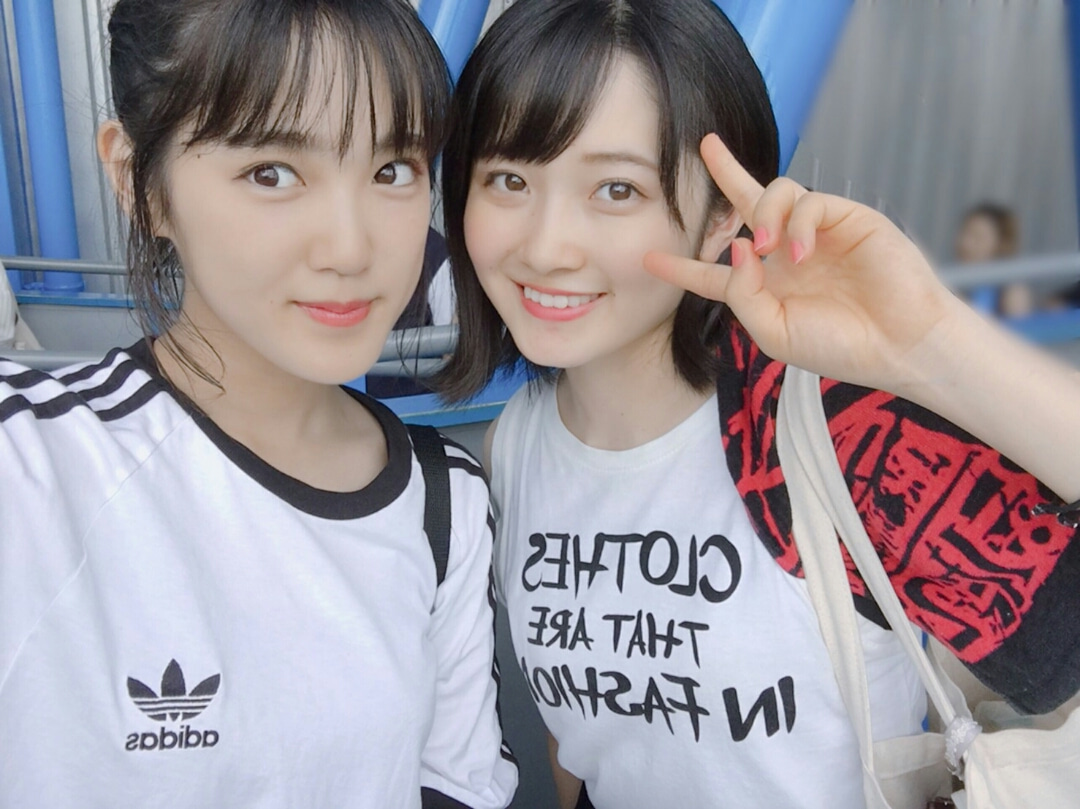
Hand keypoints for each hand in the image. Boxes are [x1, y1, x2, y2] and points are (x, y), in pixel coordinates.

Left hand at [644, 134, 964, 392]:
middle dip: (725, 172)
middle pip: (747, 205)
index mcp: (765, 289)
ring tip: (766, 248)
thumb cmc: (839, 345)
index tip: (647, 259)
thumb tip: (739, 246)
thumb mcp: (774, 332)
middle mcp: (785, 256)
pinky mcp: (847, 218)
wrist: (898, 343)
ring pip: (775, 195)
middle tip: (705, 146)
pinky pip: (809, 202)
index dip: (681, 267)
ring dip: (763, 215)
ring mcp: (816, 234)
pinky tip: (803, 253)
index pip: (714, 274)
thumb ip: (743, 294)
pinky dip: (798, 224)